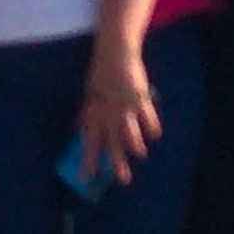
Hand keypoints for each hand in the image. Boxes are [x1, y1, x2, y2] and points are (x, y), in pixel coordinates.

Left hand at [76, 44, 160, 182]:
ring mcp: (124, 106)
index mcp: (93, 112)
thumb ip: (86, 113)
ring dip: (136, 145)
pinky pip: (148, 118)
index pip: (89, 141)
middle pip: (112, 143)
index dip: (88, 160)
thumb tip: (78, 128)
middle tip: (123, 180)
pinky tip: (154, 135)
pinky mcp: (139, 98)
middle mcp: (107, 113)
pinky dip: (152, 127)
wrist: (115, 52)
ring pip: (130, 133)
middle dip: (117, 162)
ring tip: (140, 154)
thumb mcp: (89, 95)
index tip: (86, 178)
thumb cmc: (100, 74)